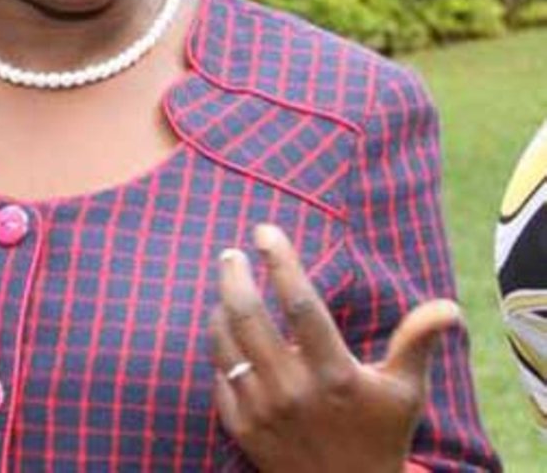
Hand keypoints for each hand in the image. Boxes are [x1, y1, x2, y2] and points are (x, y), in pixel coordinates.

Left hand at [208, 224, 460, 472]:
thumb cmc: (380, 435)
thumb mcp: (405, 392)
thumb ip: (417, 343)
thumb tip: (448, 307)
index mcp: (335, 375)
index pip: (300, 303)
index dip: (280, 260)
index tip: (265, 230)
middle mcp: (293, 390)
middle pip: (249, 315)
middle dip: (234, 275)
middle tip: (231, 252)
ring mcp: (263, 410)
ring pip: (227, 341)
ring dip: (221, 305)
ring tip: (227, 282)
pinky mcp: (242, 428)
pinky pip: (219, 374)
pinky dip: (219, 344)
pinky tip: (224, 328)